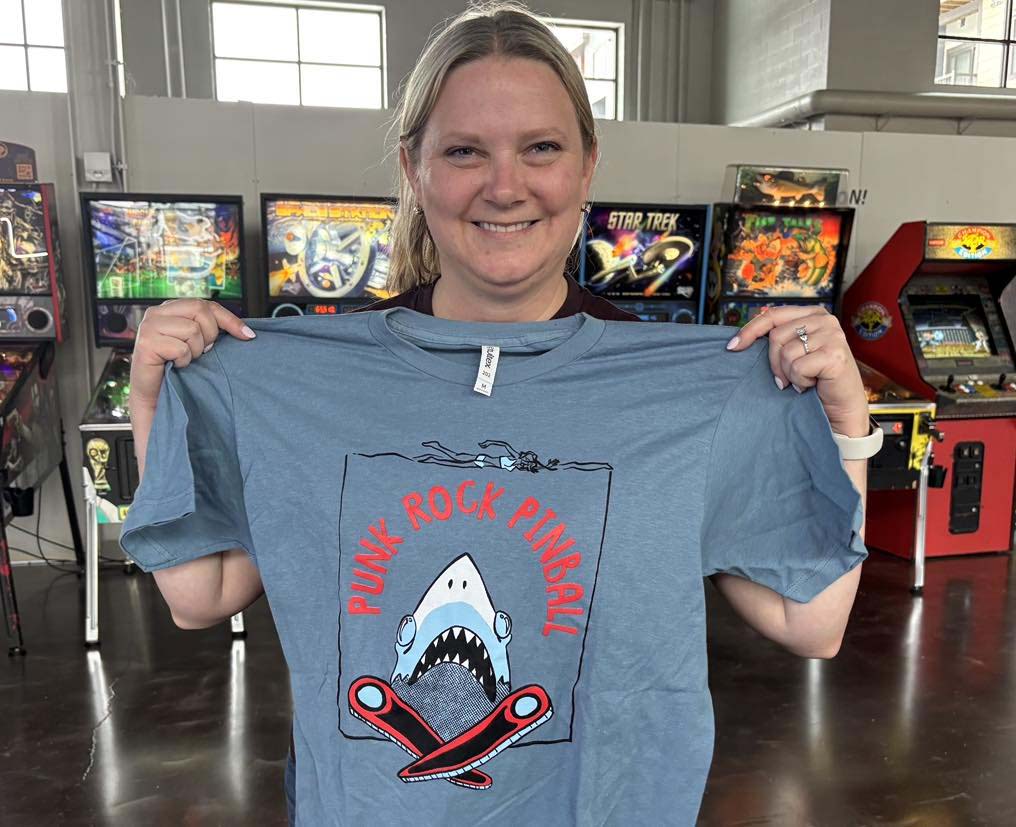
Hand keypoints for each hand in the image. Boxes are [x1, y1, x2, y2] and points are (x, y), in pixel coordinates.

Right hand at [130, 299, 254, 411]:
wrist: (156, 397)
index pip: (206, 304)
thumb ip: (213, 329)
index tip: (248, 336)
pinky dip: (184, 361)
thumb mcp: (199, 344)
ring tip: (185, 359)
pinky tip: (176, 365)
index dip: (229, 319)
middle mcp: (156, 312)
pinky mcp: (146, 343)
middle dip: (210, 334)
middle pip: (200, 310)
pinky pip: (181, 348)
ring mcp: (148, 326)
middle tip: (203, 352)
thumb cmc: (178, 370)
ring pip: (192, 329)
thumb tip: (248, 333)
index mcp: (170, 308)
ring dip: (195, 350)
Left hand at [727, 306, 868, 435]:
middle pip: (776, 335)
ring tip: (804, 380)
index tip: (732, 347)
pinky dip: (800, 381)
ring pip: (786, 353)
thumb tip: (739, 338)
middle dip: (774, 362)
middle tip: (785, 378)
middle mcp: (825, 319)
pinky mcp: (835, 354)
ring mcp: (833, 335)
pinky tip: (812, 384)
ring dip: (789, 373)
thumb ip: (779, 339)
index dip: (750, 330)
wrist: (841, 406)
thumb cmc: (815, 379)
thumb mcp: (795, 352)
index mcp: (813, 313)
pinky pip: (798, 367)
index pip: (773, 314)